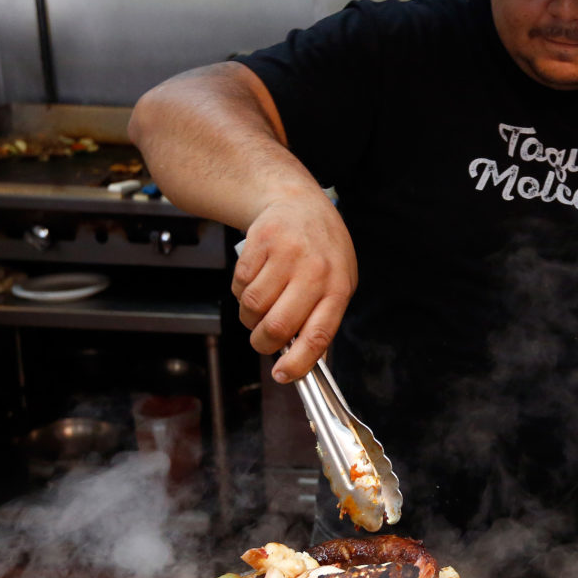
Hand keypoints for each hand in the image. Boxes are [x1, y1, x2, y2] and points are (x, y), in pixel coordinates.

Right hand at [231, 192, 357, 380]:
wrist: (299, 202)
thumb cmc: (321, 251)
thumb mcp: (337, 283)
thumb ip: (323, 321)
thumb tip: (310, 364)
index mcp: (338, 287)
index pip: (318, 334)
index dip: (298, 362)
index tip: (283, 375)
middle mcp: (314, 271)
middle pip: (278, 326)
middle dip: (263, 343)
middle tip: (263, 341)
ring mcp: (286, 255)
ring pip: (252, 308)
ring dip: (249, 318)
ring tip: (261, 305)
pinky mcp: (260, 243)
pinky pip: (239, 286)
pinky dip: (240, 293)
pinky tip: (255, 281)